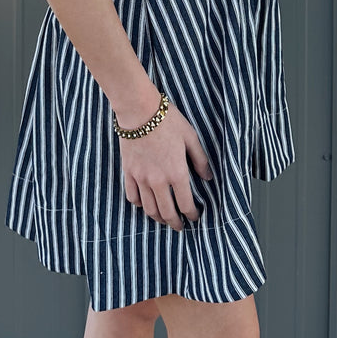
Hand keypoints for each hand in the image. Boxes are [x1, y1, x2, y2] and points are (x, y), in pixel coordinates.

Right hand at [119, 99, 213, 231]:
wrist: (139, 110)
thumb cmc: (167, 121)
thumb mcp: (190, 137)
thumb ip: (200, 159)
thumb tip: (208, 177)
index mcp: (177, 173)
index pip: (186, 204)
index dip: (192, 215)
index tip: (195, 217)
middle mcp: (159, 181)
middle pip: (167, 212)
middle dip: (174, 223)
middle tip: (179, 227)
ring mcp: (141, 178)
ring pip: (149, 209)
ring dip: (158, 218)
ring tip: (163, 219)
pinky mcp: (128, 172)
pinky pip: (133, 196)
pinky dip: (139, 204)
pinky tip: (145, 204)